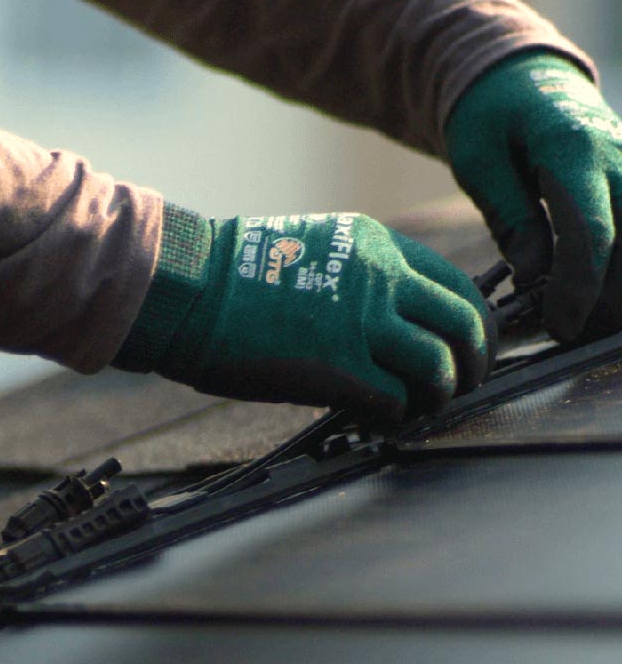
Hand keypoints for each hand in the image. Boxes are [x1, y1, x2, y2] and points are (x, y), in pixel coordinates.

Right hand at [113, 206, 494, 422]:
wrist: (189, 289)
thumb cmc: (232, 275)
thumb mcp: (311, 247)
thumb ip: (356, 274)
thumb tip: (383, 316)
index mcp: (375, 246)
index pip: (456, 283)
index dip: (471, 322)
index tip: (464, 346)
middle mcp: (380, 279)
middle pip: (464, 323)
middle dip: (475, 361)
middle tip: (463, 383)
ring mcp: (362, 323)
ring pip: (440, 365)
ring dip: (438, 394)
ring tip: (419, 405)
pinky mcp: (338, 368)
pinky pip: (395, 399)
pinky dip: (396, 415)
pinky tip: (379, 417)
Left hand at [446, 51, 621, 341]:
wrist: (524, 76)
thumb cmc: (490, 117)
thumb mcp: (479, 162)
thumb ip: (511, 218)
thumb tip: (533, 278)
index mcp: (574, 149)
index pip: (591, 234)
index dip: (578, 289)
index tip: (559, 328)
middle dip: (604, 303)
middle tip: (564, 331)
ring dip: (618, 291)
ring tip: (579, 317)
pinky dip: (621, 268)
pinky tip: (599, 293)